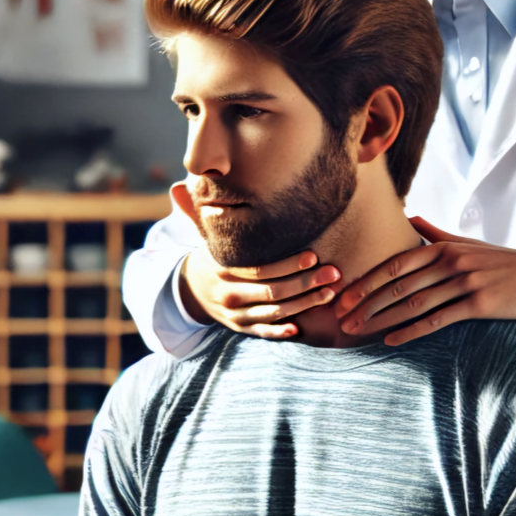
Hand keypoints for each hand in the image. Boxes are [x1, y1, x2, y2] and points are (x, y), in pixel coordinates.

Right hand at [173, 184, 338, 338]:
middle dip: (306, 283)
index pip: (260, 269)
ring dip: (304, 305)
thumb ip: (199, 212)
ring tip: (330, 293)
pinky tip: (300, 328)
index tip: (313, 255)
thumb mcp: (204, 236)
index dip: (287, 264)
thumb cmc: (211, 257)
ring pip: (274, 313)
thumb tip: (182, 183)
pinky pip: (263, 332)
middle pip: (272, 292)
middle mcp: (229, 294)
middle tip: (334, 274)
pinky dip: (280, 333)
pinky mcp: (240, 328)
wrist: (192, 291)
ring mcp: (235, 314)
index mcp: (223, 268)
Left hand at [335, 216, 515, 345]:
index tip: (343, 297)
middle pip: (397, 285)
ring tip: (358, 332)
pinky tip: (391, 340)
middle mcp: (450, 262)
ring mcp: (464, 283)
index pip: (394, 265)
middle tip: (341, 320)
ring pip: (413, 303)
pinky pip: (437, 319)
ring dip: (381, 319)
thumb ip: (437, 234)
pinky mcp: (478, 304)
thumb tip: (410, 218)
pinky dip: (411, 330)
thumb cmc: (502, 262)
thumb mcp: (468, 244)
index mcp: (443, 247)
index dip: (365, 282)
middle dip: (365, 303)